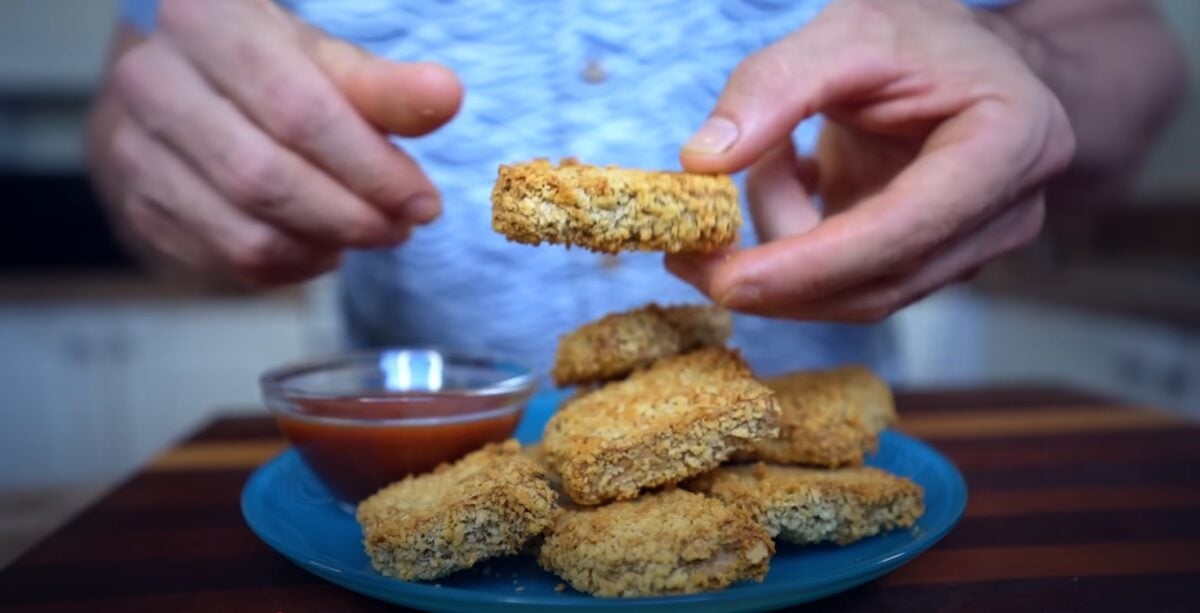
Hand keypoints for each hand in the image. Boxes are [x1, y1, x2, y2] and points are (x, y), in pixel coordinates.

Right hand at [101, 0, 461, 285]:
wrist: (183, 86)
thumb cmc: (266, 69)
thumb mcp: (326, 62)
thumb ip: (386, 88)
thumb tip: (445, 96)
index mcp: (205, 21)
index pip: (299, 112)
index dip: (371, 168)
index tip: (423, 200)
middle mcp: (152, 83)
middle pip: (266, 179)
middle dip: (351, 217)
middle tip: (401, 226)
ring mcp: (134, 150)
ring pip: (245, 233)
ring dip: (325, 247)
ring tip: (368, 232)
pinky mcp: (139, 208)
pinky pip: (228, 261)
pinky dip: (292, 266)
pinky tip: (323, 246)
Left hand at [668, 0, 1074, 321]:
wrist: (968, 59)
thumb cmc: (922, 39)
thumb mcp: (849, 32)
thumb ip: (774, 85)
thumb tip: (701, 161)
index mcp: (1006, 146)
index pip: (902, 231)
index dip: (811, 265)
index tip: (726, 279)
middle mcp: (1004, 215)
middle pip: (877, 286)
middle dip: (775, 282)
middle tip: (686, 259)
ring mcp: (974, 251)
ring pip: (855, 294)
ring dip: (783, 251)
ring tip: (774, 163)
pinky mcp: (933, 266)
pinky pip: (848, 283)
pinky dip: (799, 244)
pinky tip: (799, 176)